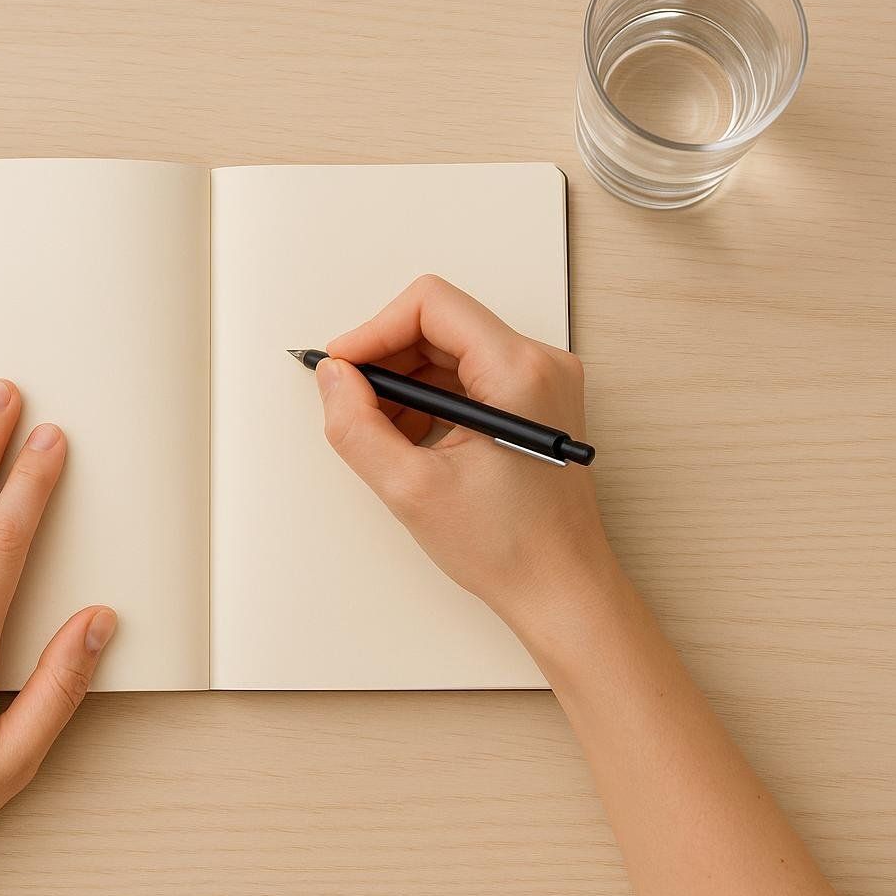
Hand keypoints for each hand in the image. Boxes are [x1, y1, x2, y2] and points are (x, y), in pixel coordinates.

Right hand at [316, 275, 625, 651]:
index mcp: (519, 372)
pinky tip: (410, 440)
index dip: (374, 331)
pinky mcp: (535, 402)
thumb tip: (333, 378)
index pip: (431, 305)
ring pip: (450, 350)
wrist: (562, 591)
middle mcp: (539, 363)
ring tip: (381, 433)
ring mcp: (541, 381)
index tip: (342, 369)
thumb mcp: (411, 488)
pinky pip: (469, 376)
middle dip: (386, 359)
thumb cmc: (511, 548)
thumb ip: (357, 426)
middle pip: (440, 323)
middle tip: (351, 404)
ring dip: (405, 382)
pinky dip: (430, 398)